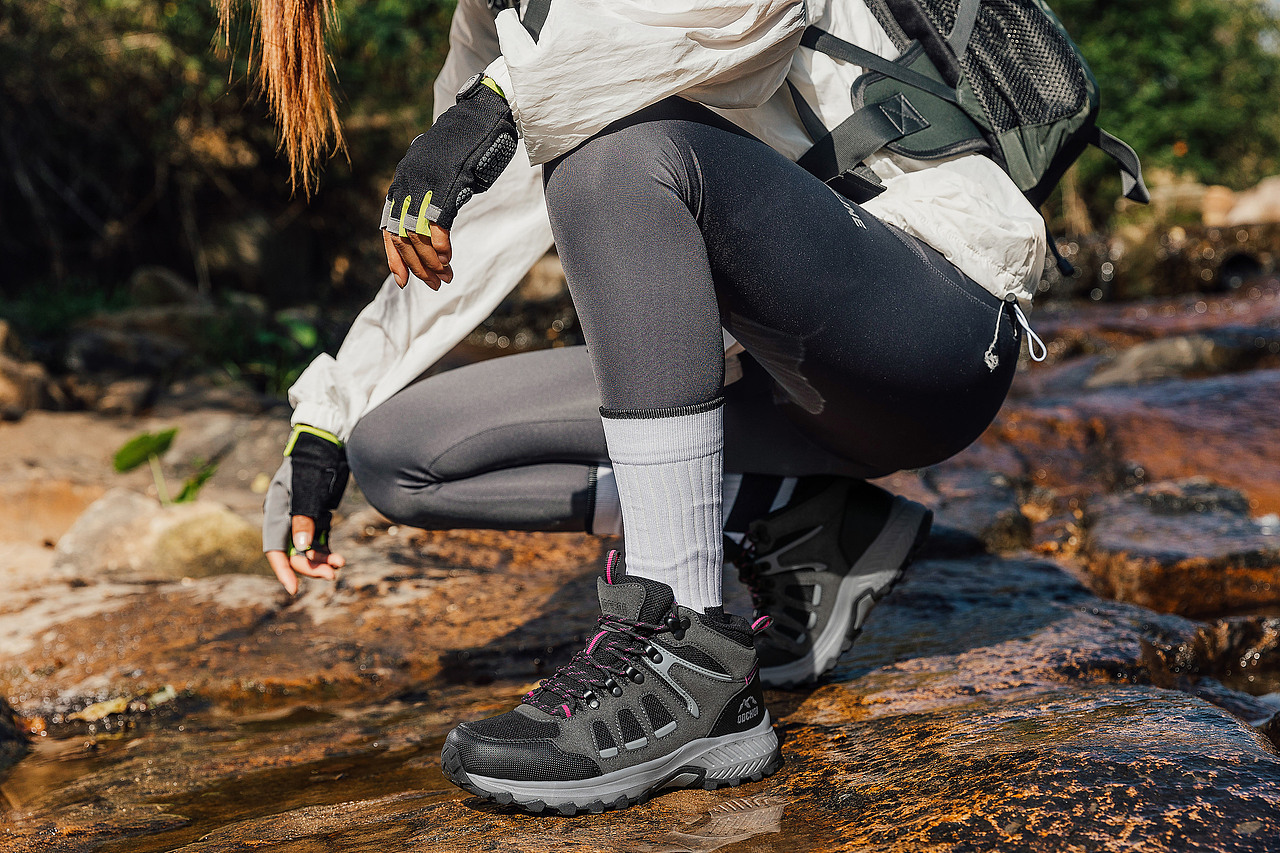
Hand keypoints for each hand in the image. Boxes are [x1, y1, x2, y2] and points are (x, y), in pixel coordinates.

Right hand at [262, 427, 349, 593]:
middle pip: (293, 552)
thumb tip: (300, 548)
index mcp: (276, 509)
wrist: (331, 442)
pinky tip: (339, 559)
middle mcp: (286, 516)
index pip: (275, 547)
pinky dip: (327, 552)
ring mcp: (303, 517)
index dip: (283, 569)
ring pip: (308, 550)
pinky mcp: (318, 516)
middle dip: (310, 566)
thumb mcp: (309, 489)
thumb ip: (304, 518)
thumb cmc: (315, 462)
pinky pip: (320, 542)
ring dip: (321, 561)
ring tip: (339, 565)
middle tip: (331, 575)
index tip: (293, 589)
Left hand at [380, 75, 515, 286]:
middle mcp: (407, 182)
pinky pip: (437, 222)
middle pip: (403, 236)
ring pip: (418, 233)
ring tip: (444, 276)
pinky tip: (448, 258)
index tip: (403, 281)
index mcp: (403, 181)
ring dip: (431, 261)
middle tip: (434, 284)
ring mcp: (424, 181)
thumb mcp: (440, 173)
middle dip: (418, 265)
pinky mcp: (445, 181)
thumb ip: (430, 196)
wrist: (481, 116)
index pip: (390, 228)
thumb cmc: (465, 147)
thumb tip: (430, 229)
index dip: (395, 257)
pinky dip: (441, 245)